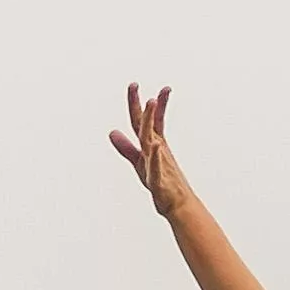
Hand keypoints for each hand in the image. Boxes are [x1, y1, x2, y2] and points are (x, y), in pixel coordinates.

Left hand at [106, 82, 186, 199]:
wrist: (177, 204)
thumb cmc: (160, 183)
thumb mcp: (139, 162)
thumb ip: (126, 147)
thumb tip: (112, 132)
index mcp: (153, 144)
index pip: (147, 120)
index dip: (139, 103)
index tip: (136, 85)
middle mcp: (156, 150)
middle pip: (147, 124)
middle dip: (143, 105)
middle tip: (135, 84)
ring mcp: (159, 163)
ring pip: (152, 139)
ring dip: (152, 121)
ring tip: (152, 102)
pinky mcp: (159, 180)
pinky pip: (156, 166)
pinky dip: (155, 156)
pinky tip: (156, 145)